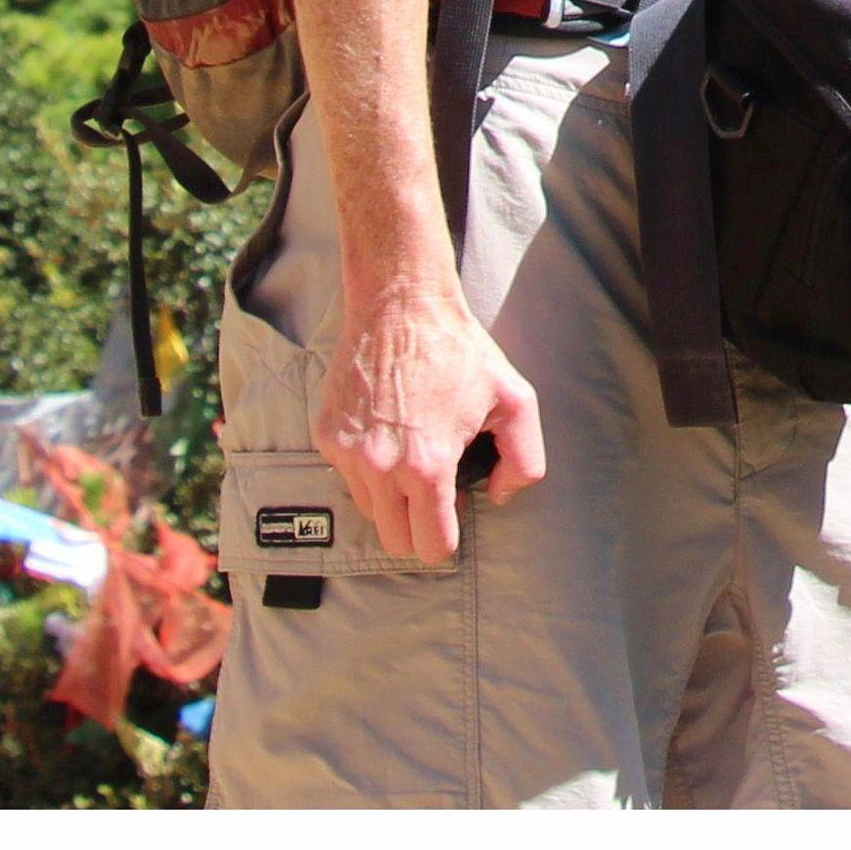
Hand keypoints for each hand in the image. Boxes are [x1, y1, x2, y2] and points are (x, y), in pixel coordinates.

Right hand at [316, 269, 538, 558]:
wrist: (400, 304)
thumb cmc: (459, 350)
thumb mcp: (515, 400)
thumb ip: (524, 461)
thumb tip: (499, 497)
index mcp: (427, 466)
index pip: (431, 545)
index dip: (449, 537)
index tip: (456, 512)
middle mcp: (380, 467)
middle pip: (395, 541)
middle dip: (419, 527)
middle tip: (437, 492)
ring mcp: (347, 453)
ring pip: (369, 511)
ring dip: (392, 499)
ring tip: (414, 457)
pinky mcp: (326, 436)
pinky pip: (348, 476)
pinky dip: (368, 468)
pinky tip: (390, 433)